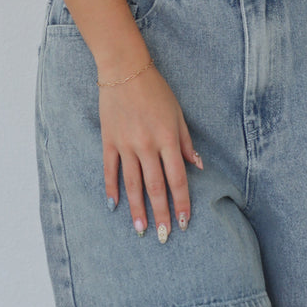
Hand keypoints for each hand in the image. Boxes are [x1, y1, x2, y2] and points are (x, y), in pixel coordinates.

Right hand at [99, 63, 201, 241]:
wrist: (124, 69)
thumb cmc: (156, 90)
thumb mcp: (178, 113)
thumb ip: (186, 142)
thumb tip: (198, 167)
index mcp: (167, 138)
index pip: (177, 178)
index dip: (181, 202)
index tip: (184, 223)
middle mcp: (146, 145)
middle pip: (155, 187)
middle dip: (160, 213)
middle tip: (163, 236)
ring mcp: (125, 144)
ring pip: (132, 184)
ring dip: (137, 209)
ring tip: (141, 230)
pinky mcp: (109, 140)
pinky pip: (110, 169)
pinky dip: (111, 188)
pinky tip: (114, 206)